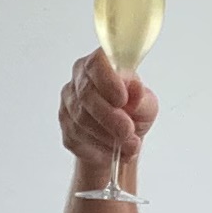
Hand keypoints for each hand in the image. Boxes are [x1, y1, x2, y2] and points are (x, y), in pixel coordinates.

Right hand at [61, 52, 155, 175]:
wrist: (122, 139)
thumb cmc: (134, 113)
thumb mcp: (146, 105)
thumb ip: (141, 98)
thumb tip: (135, 88)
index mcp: (101, 64)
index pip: (96, 63)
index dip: (107, 80)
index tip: (122, 100)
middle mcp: (80, 78)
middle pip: (86, 93)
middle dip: (109, 116)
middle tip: (128, 131)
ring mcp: (69, 101)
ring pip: (81, 118)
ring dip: (107, 134)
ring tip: (128, 145)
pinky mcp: (65, 125)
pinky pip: (77, 136)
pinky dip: (99, 146)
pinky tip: (114, 149)